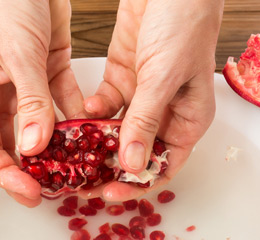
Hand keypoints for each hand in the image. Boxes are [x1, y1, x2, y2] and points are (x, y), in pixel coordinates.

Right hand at [0, 0, 85, 206]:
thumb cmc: (5, 0)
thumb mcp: (18, 52)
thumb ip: (30, 100)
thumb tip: (34, 147)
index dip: (4, 174)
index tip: (29, 192)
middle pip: (13, 144)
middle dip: (34, 170)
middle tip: (56, 191)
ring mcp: (26, 85)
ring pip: (41, 129)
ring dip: (59, 149)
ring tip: (79, 168)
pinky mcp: (50, 71)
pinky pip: (63, 103)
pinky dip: (77, 118)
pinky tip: (92, 133)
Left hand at [84, 0, 223, 200]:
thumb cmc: (183, 24)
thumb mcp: (163, 77)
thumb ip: (144, 122)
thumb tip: (130, 166)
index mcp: (189, 120)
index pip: (162, 166)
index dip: (136, 185)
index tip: (109, 194)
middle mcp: (166, 114)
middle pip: (135, 154)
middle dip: (109, 170)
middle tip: (81, 182)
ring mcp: (142, 98)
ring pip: (116, 134)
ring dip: (95, 145)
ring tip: (71, 159)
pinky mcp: (122, 79)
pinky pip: (104, 108)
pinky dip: (92, 114)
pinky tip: (80, 116)